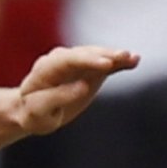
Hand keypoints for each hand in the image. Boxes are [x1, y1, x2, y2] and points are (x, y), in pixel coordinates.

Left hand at [10, 44, 137, 134]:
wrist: (32, 109)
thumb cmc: (33, 113)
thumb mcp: (38, 112)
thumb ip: (57, 98)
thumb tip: (83, 85)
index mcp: (45, 70)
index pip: (67, 60)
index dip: (87, 60)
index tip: (106, 64)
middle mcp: (59, 60)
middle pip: (84, 54)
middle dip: (104, 55)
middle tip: (123, 56)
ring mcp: (75, 62)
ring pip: (96, 56)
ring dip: (115, 56)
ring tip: (133, 58)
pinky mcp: (88, 69)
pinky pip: (104, 64)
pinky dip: (118, 62)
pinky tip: (135, 60)